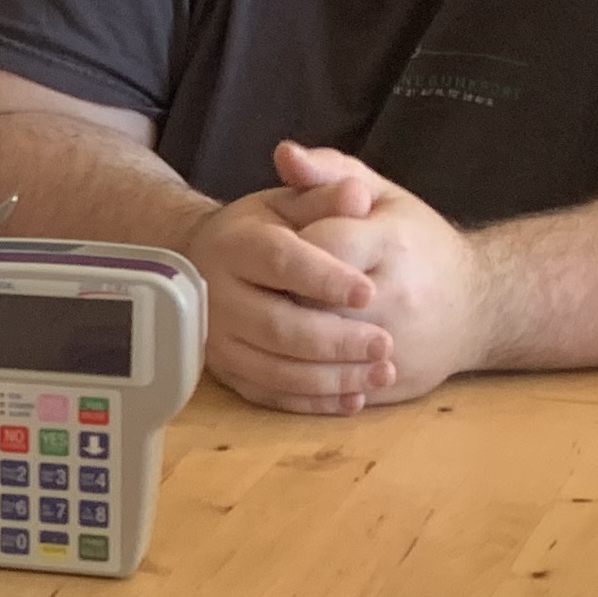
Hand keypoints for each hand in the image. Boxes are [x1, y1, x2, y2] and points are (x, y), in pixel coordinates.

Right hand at [180, 155, 396, 413]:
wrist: (213, 262)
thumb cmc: (265, 228)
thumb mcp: (291, 201)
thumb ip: (324, 193)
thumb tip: (354, 194)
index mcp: (234, 245)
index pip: (279, 262)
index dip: (324, 278)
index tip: (369, 290)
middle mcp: (216, 296)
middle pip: (276, 326)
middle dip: (335, 340)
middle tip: (384, 343)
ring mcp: (218, 340)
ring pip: (273, 369)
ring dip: (331, 378)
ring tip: (380, 373)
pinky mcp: (226, 372)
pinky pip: (269, 395)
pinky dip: (313, 403)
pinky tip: (353, 398)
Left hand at [278, 143, 492, 403]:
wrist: (481, 306)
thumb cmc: (419, 243)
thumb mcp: (383, 196)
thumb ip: (330, 174)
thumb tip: (284, 153)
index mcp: (391, 243)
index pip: (318, 246)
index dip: (288, 247)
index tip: (276, 247)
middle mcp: (397, 296)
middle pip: (309, 301)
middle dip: (277, 294)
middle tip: (263, 288)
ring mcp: (396, 345)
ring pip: (315, 351)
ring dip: (282, 340)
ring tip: (273, 319)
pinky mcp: (392, 383)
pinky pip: (331, 386)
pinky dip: (302, 377)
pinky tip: (287, 358)